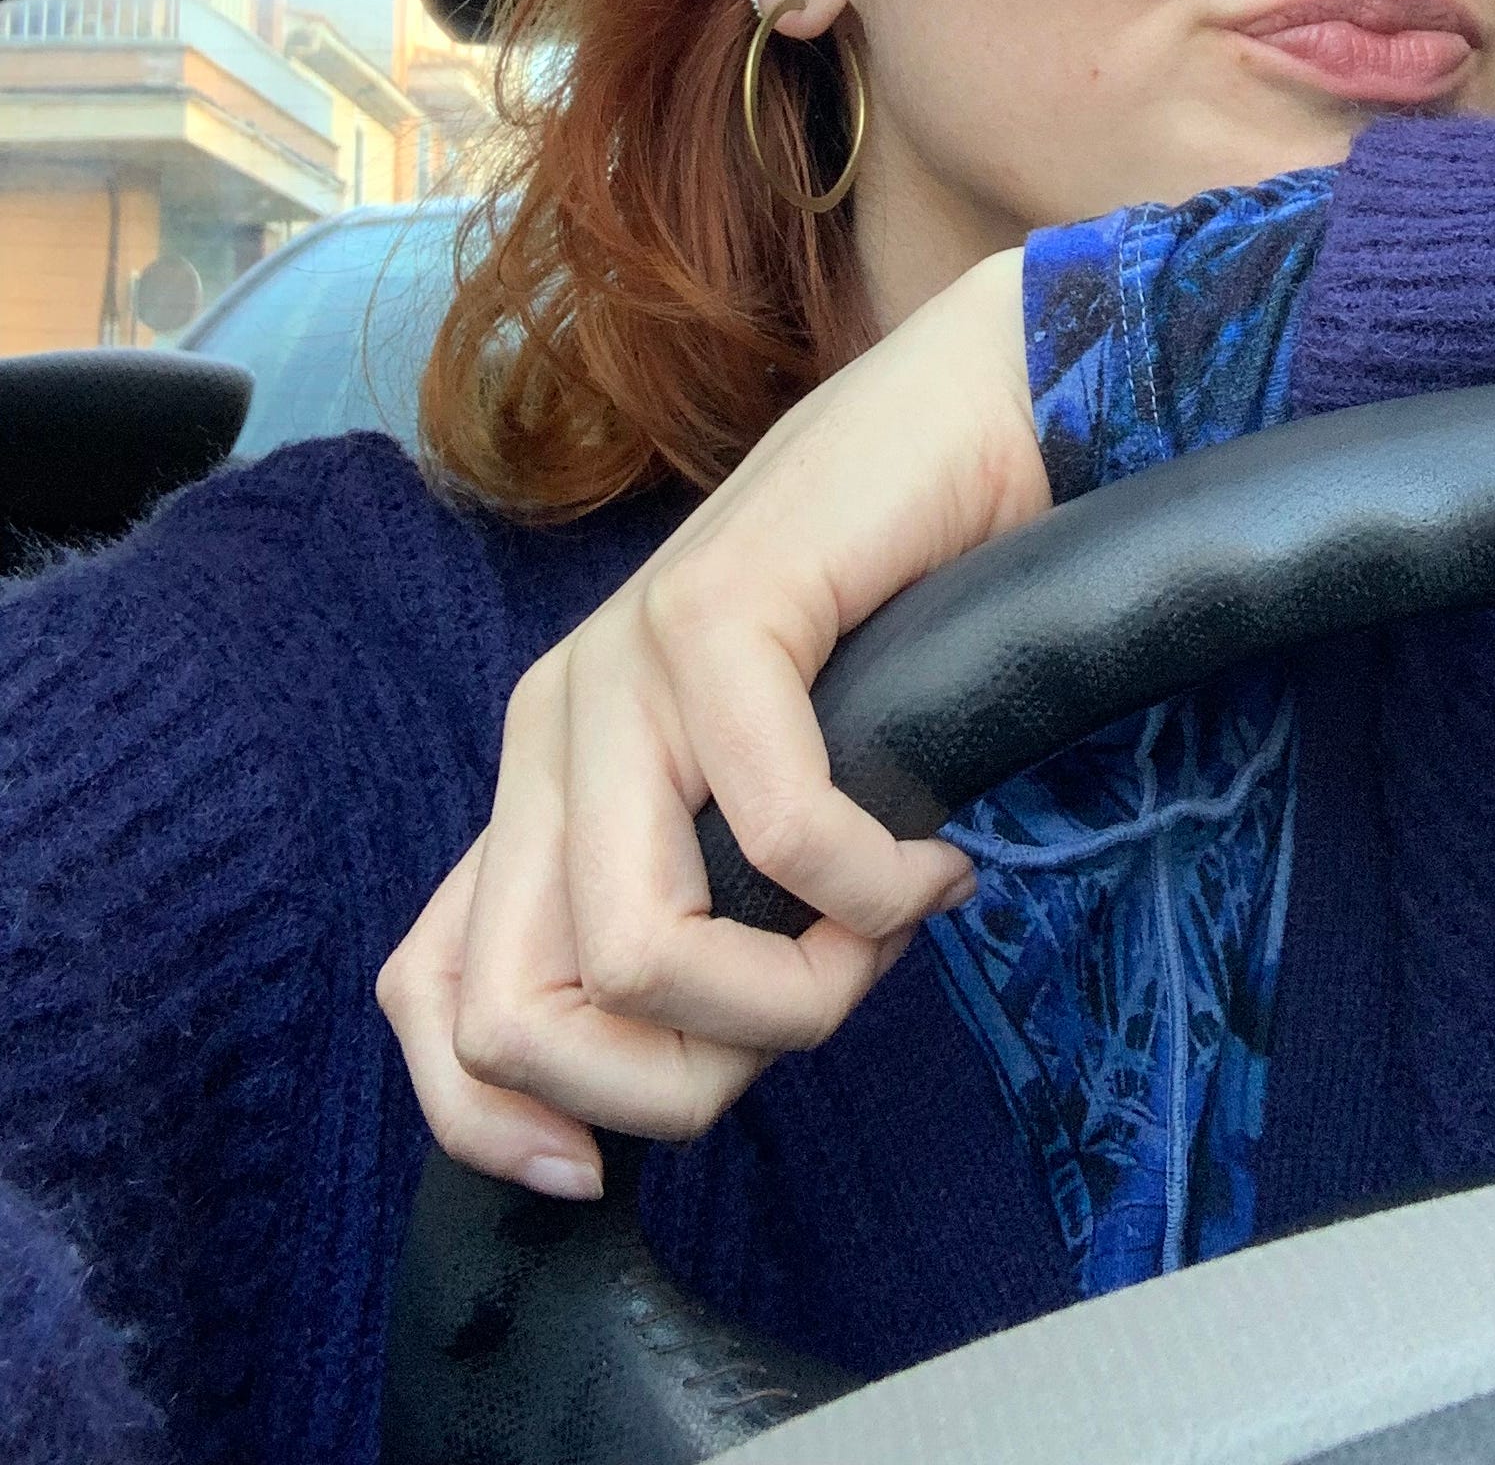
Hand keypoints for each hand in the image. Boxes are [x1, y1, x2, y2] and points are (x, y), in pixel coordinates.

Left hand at [376, 247, 1047, 1195]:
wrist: (975, 413)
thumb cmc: (891, 615)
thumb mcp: (762, 789)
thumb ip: (700, 895)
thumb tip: (671, 1078)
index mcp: (547, 773)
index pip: (431, 994)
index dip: (496, 1125)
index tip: (615, 1168)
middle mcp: (555, 719)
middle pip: (520, 1013)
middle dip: (682, 1082)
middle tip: (815, 1008)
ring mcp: (626, 661)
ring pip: (635, 949)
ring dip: (796, 991)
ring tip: (890, 923)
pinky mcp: (719, 610)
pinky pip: (782, 830)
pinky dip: (877, 889)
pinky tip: (940, 857)